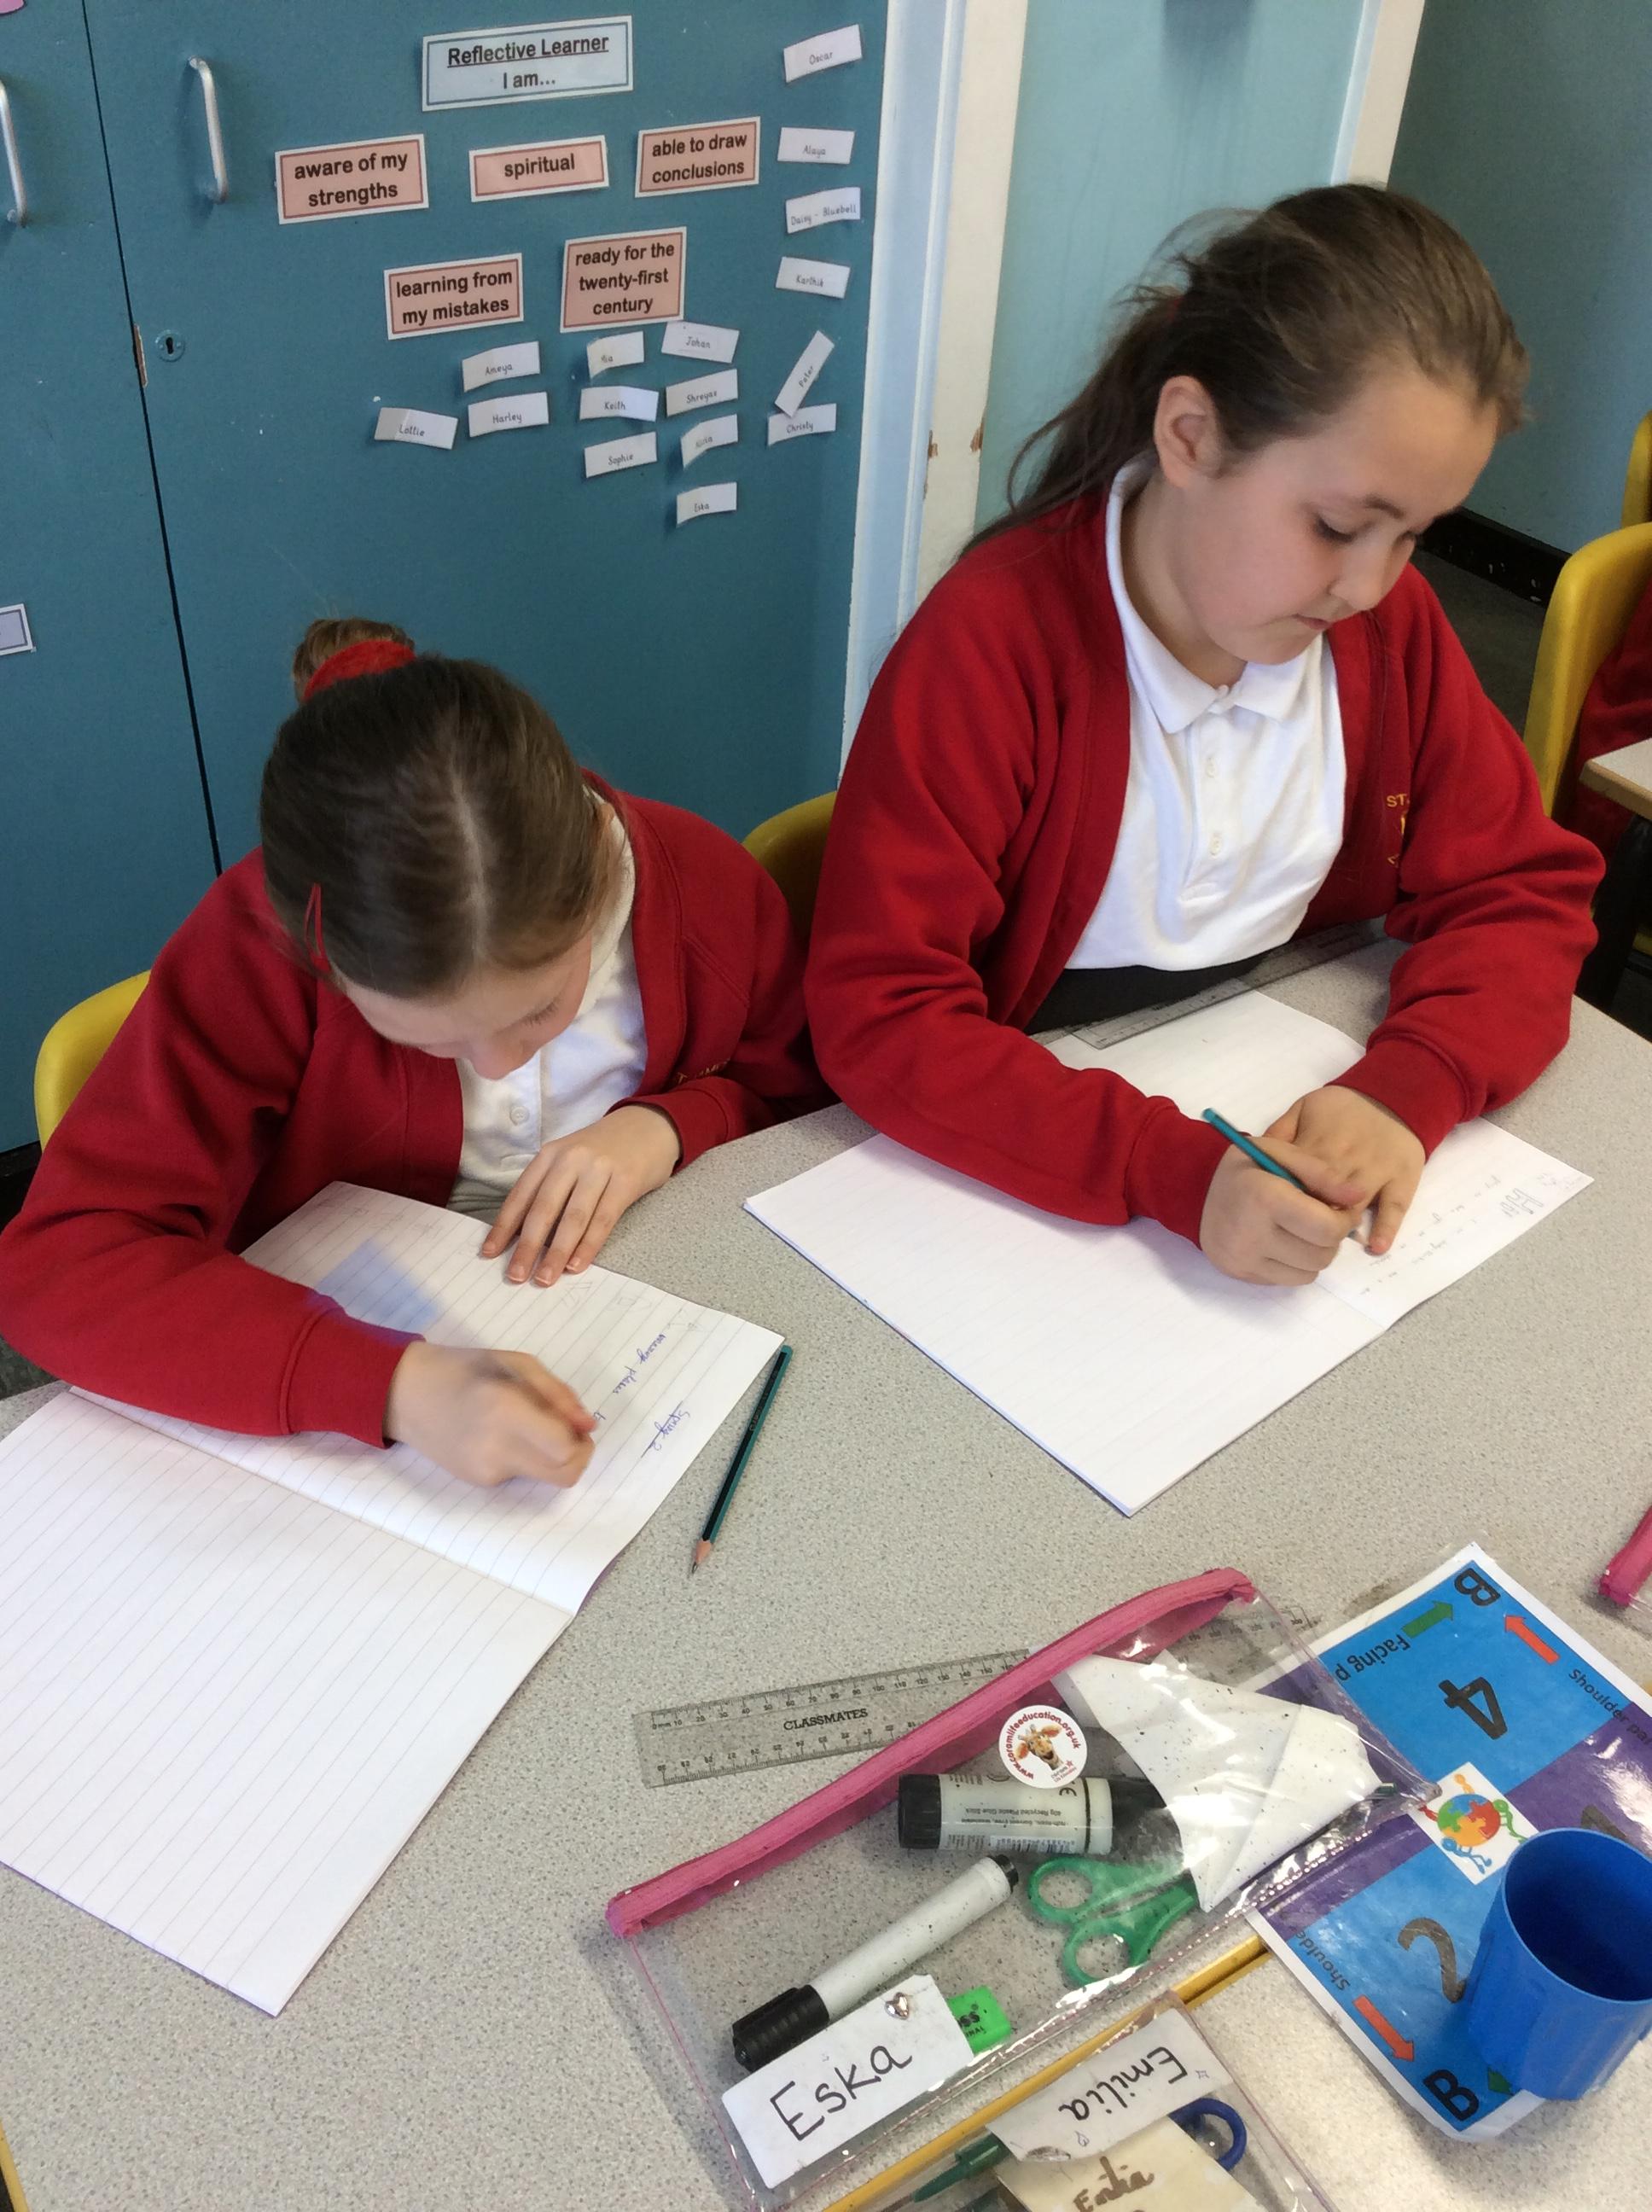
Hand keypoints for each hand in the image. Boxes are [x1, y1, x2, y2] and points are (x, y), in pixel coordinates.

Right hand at [384, 1341, 595, 1487]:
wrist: (405, 1394)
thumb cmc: (464, 1368)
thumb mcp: (516, 1362)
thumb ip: (558, 1394)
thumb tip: (589, 1426)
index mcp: (507, 1410)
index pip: (566, 1450)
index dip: (583, 1440)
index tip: (578, 1423)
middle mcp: (496, 1449)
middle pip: (564, 1476)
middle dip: (577, 1457)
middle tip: (567, 1431)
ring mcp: (484, 1471)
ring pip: (544, 1478)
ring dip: (552, 1458)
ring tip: (528, 1426)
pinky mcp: (477, 1482)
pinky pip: (519, 1475)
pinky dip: (525, 1457)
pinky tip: (501, 1435)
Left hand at [481, 1105, 681, 1286]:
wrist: (649, 1125)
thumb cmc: (603, 1150)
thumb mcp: (569, 1158)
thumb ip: (549, 1187)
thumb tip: (524, 1235)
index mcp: (550, 1155)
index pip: (521, 1195)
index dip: (504, 1226)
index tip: (490, 1253)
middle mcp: (571, 1159)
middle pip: (544, 1209)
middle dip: (527, 1246)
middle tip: (516, 1276)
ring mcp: (599, 1169)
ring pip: (573, 1218)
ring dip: (557, 1252)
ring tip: (545, 1278)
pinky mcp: (626, 1181)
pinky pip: (603, 1219)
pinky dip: (589, 1245)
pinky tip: (577, 1264)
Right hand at [1199, 1132, 1367, 1286]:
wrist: (1193, 1191)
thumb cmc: (1244, 1168)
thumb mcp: (1279, 1152)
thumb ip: (1321, 1172)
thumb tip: (1357, 1196)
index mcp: (1264, 1197)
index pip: (1327, 1228)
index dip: (1344, 1220)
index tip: (1340, 1209)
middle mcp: (1252, 1234)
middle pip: (1322, 1254)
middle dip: (1331, 1237)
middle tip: (1322, 1219)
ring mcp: (1244, 1259)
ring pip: (1309, 1273)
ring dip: (1315, 1253)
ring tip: (1302, 1231)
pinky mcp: (1241, 1274)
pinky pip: (1289, 1281)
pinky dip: (1296, 1264)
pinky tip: (1284, 1243)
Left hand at [1263, 1086, 1425, 1256]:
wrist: (1392, 1097)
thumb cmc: (1340, 1109)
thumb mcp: (1303, 1109)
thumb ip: (1280, 1132)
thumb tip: (1256, 1158)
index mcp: (1320, 1141)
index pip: (1299, 1173)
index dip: (1286, 1195)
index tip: (1273, 1213)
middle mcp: (1349, 1158)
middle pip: (1326, 1192)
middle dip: (1310, 1214)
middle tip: (1296, 1235)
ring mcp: (1378, 1170)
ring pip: (1357, 1201)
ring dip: (1341, 1223)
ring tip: (1326, 1243)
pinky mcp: (1402, 1179)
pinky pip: (1396, 1206)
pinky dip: (1386, 1227)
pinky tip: (1375, 1246)